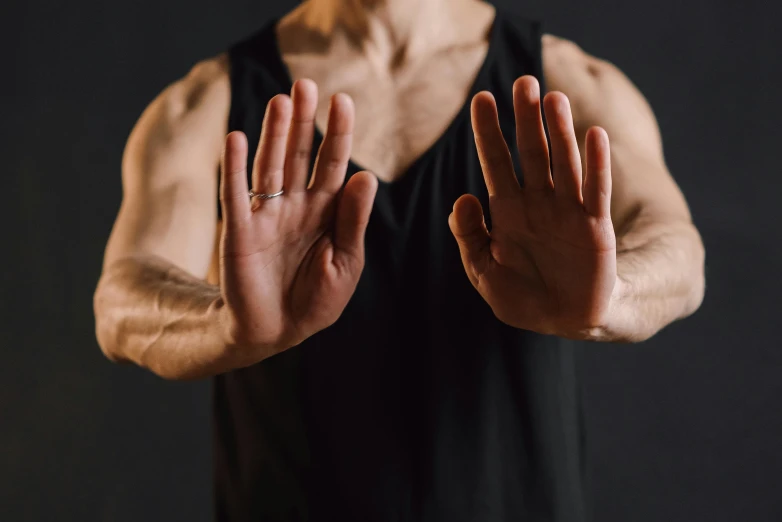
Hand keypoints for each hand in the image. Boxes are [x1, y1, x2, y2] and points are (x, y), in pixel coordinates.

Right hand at [218, 79, 377, 362]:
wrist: (278, 331)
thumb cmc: (317, 299)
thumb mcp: (346, 263)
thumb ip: (354, 221)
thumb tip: (367, 175)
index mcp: (326, 212)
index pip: (333, 164)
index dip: (338, 133)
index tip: (343, 100)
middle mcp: (296, 205)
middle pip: (298, 155)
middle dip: (303, 121)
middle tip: (305, 84)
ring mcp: (267, 215)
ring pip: (270, 166)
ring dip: (274, 134)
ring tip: (281, 101)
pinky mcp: (240, 231)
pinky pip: (236, 194)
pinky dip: (235, 167)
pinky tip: (237, 138)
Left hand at [448, 76, 617, 338]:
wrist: (564, 320)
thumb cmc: (522, 296)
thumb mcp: (483, 271)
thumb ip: (469, 237)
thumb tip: (462, 198)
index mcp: (507, 211)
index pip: (496, 162)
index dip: (488, 132)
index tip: (482, 98)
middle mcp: (538, 203)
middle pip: (531, 153)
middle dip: (526, 119)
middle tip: (523, 81)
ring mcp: (567, 212)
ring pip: (564, 164)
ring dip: (559, 132)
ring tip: (554, 99)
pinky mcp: (595, 227)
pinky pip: (596, 192)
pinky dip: (596, 165)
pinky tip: (593, 136)